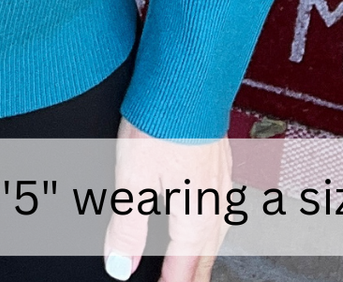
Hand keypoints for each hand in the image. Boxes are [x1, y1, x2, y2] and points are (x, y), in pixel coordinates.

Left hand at [102, 117, 231, 281]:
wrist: (188, 79)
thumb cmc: (162, 122)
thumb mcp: (133, 179)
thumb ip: (127, 228)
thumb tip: (120, 268)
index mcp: (195, 219)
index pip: (182, 272)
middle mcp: (214, 206)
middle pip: (204, 259)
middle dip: (189, 277)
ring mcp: (222, 184)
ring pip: (216, 236)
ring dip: (202, 256)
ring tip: (191, 266)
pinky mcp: (221, 163)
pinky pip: (220, 209)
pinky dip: (210, 227)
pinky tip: (205, 217)